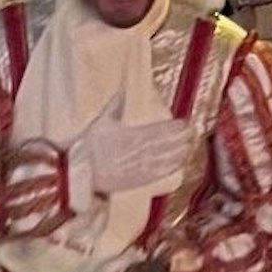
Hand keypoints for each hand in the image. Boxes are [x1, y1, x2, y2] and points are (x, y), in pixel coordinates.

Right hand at [78, 109, 193, 195]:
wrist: (78, 173)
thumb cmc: (87, 148)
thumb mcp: (101, 122)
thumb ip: (115, 107)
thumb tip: (122, 90)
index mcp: (131, 136)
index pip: (159, 130)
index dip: (174, 127)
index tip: (186, 122)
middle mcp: (139, 152)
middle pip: (166, 144)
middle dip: (182, 138)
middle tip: (193, 132)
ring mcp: (139, 168)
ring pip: (165, 159)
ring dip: (180, 152)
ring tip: (191, 146)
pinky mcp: (137, 181)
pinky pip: (158, 174)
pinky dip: (171, 168)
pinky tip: (180, 164)